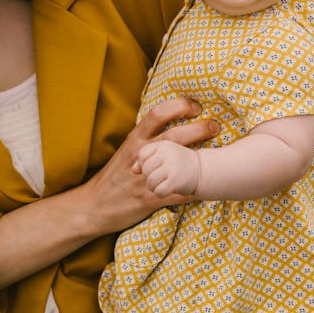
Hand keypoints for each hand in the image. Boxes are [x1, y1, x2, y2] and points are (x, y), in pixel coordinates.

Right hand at [79, 99, 216, 234]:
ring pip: (178, 162)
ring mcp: (146, 176)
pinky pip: (177, 192)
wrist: (93, 206)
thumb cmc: (114, 176)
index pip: (158, 113)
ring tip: (220, 153)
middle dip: (199, 128)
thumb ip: (147, 137)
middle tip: (216, 125)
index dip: (180, 106)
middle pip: (174, 135)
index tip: (196, 106)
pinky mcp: (150, 198)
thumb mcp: (127, 150)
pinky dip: (195, 190)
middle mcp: (141, 154)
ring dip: (202, 156)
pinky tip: (210, 186)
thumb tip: (172, 121)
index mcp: (135, 139)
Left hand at [135, 141, 200, 196]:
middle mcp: (168, 153)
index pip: (142, 154)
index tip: (155, 166)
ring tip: (163, 183)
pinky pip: (158, 191)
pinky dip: (161, 193)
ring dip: (154, 187)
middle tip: (160, 177)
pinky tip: (168, 189)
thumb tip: (133, 169)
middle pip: (145, 169)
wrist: (202, 171)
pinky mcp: (176, 180)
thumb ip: (146, 159)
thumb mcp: (163, 155)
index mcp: (163, 144)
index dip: (144, 163)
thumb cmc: (178, 163)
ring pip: (150, 181)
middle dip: (148, 176)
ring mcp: (173, 166)